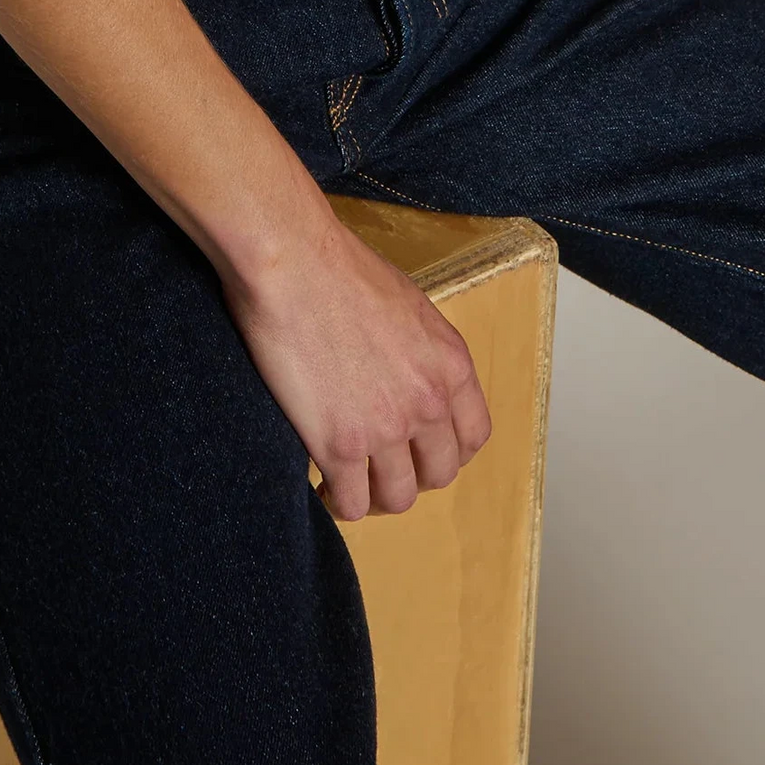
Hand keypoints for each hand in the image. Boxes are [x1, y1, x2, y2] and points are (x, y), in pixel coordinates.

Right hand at [223, 205, 492, 521]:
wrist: (291, 261)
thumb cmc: (337, 266)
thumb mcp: (406, 303)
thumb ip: (420, 350)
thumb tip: (406, 374)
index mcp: (451, 363)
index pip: (473, 436)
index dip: (448, 451)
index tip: (422, 451)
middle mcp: (428, 402)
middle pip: (439, 474)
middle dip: (412, 475)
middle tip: (382, 467)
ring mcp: (386, 429)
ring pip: (398, 498)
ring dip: (376, 495)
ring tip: (351, 482)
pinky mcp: (339, 445)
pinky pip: (352, 503)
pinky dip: (338, 502)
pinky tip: (321, 484)